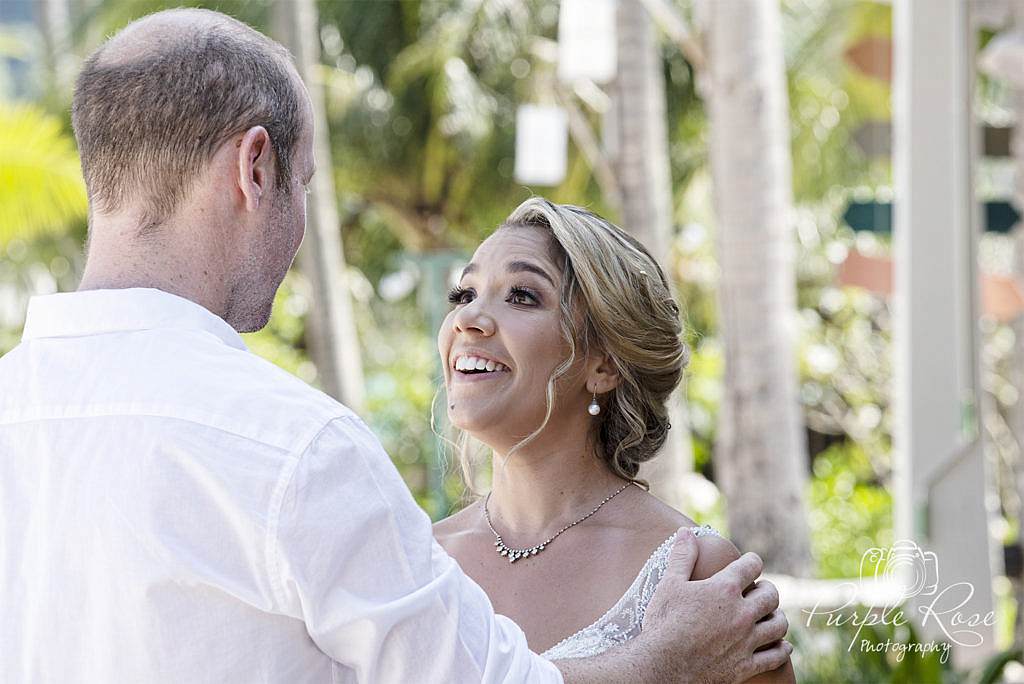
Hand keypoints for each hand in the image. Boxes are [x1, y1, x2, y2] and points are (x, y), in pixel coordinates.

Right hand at [631, 527, 791, 682]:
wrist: (662, 667)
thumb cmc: (663, 623)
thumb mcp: (669, 584)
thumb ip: (681, 556)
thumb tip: (686, 532)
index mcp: (724, 589)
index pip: (750, 566)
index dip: (752, 561)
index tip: (751, 562)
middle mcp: (741, 613)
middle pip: (771, 595)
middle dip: (768, 589)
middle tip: (761, 590)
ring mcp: (746, 641)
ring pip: (778, 625)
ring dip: (777, 617)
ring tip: (771, 616)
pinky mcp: (746, 665)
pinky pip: (776, 657)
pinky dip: (782, 650)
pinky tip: (782, 646)